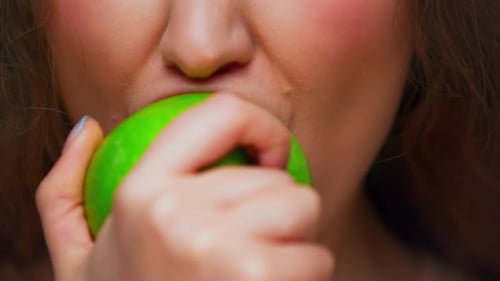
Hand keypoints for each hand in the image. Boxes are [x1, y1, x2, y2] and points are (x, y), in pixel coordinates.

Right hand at [36, 94, 333, 280]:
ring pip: (304, 209)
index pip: (220, 112)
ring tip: (252, 271)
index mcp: (138, 195)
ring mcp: (221, 251)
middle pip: (277, 177)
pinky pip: (317, 256)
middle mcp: (177, 216)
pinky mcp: (261, 280)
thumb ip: (64, 193)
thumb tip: (87, 128)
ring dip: (292, 242)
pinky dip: (304, 274)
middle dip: (273, 211)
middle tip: (241, 249)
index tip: (270, 156)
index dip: (261, 126)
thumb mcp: (76, 261)